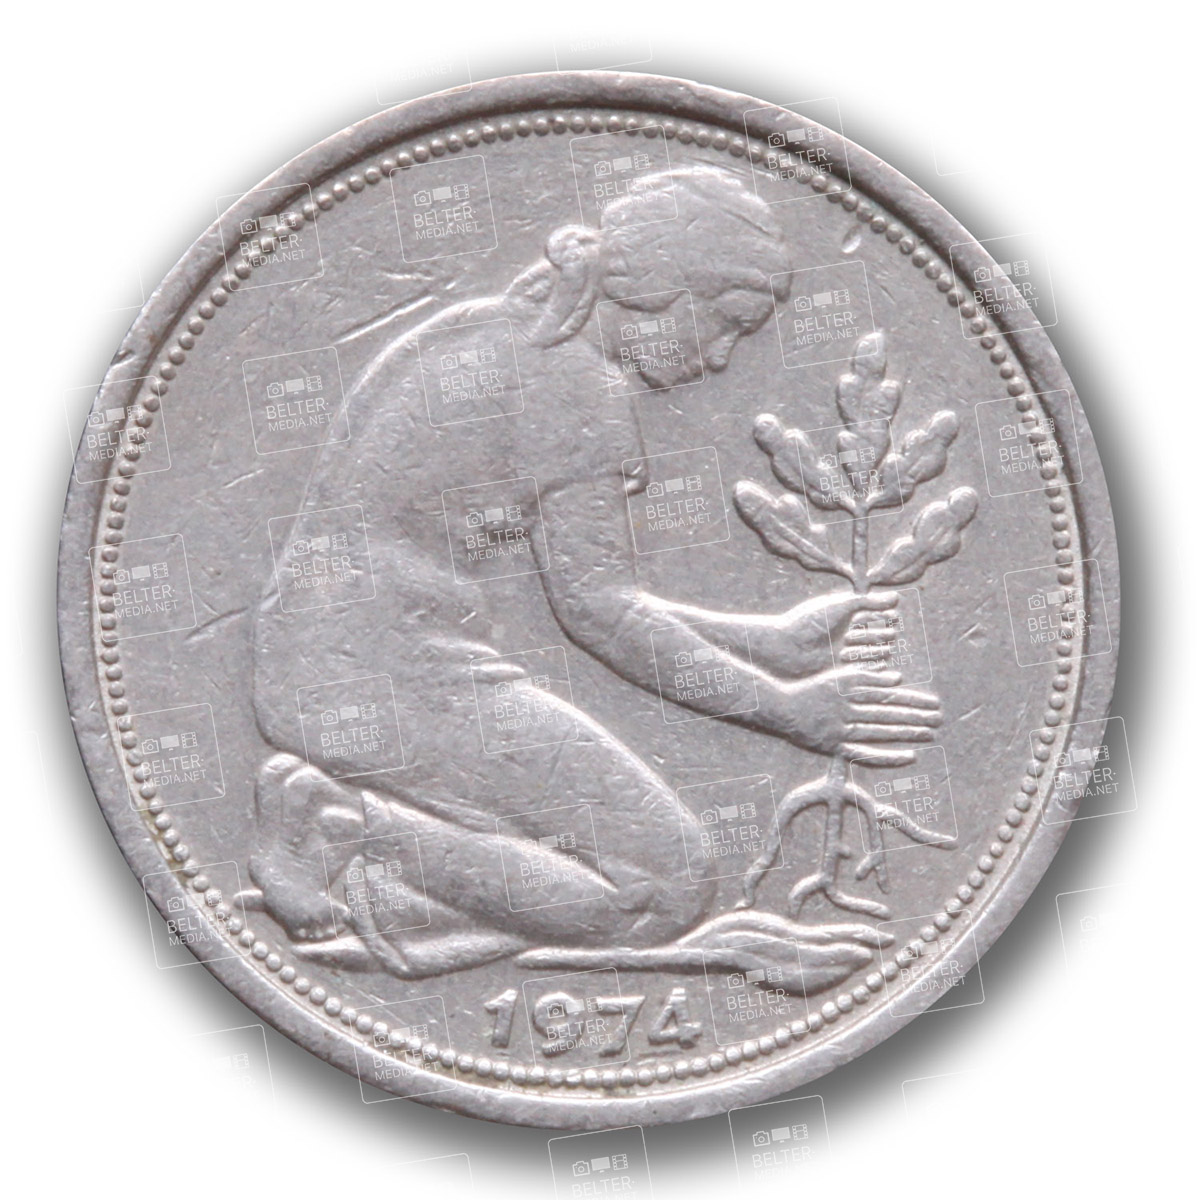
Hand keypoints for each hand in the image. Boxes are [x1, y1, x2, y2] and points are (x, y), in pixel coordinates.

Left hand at [767, 589, 899, 677]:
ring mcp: (844, 652)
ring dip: (872, 651)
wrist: (785, 647)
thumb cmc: (809, 621)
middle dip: (877, 635)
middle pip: (875, 635)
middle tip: (871, 635)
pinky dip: (872, 669)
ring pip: (872, 653)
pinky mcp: (840, 669)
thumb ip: (869, 602)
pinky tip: (877, 666)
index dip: (883, 617)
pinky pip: (863, 670)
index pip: (874, 616)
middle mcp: (846, 633)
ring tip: (866, 649)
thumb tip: (898, 598)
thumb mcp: (840, 607)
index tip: (889, 617)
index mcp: (845, 616)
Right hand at [777, 666, 941, 760]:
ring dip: (907, 733)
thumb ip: (866, 675)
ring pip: (881, 731)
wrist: (780, 707)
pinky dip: (887, 755)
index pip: (888, 694)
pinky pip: (865, 753)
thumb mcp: (837, 676)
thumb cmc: (811, 689)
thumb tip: (896, 677)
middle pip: (888, 713)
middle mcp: (848, 709)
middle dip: (916, 716)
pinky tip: (908, 756)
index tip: (933, 703)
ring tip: (930, 735)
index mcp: (850, 689)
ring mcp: (841, 729)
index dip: (912, 699)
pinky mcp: (834, 747)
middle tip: (939, 720)